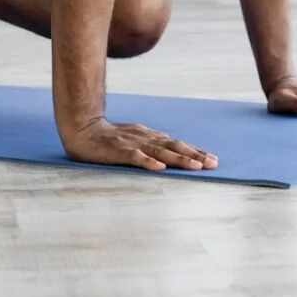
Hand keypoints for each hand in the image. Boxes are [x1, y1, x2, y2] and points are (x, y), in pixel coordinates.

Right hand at [61, 117, 218, 171]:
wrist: (82, 128)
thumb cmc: (109, 137)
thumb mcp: (135, 137)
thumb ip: (151, 143)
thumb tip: (171, 151)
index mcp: (149, 136)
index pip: (177, 143)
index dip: (195, 150)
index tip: (213, 158)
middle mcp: (145, 138)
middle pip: (174, 146)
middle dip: (195, 155)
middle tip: (213, 164)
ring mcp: (132, 144)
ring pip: (160, 152)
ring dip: (179, 159)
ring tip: (196, 166)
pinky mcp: (118, 151)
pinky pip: (135, 157)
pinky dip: (148, 162)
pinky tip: (160, 168)